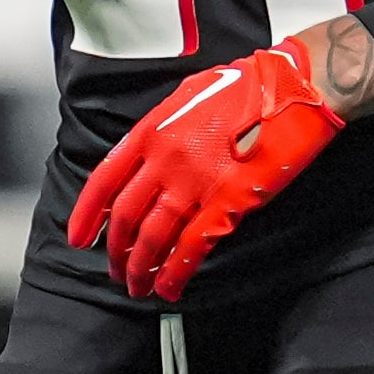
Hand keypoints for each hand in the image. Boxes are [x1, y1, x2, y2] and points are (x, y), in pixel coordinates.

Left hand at [66, 40, 344, 301]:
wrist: (293, 87)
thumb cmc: (248, 85)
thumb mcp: (189, 95)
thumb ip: (163, 128)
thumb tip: (148, 156)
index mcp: (153, 130)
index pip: (105, 180)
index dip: (87, 215)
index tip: (79, 237)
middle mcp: (167, 158)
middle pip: (126, 216)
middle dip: (116, 251)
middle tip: (115, 270)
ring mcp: (196, 181)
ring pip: (153, 237)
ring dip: (140, 268)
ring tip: (138, 287)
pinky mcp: (229, 201)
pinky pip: (192, 247)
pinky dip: (176, 273)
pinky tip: (169, 288)